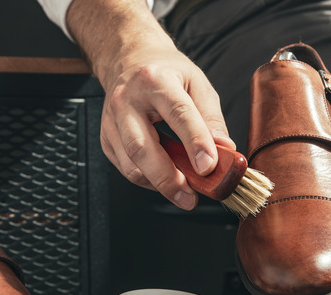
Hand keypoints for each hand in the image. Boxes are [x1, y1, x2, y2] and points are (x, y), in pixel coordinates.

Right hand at [99, 48, 234, 209]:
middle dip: (168, 179)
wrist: (130, 61)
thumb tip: (223, 151)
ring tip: (183, 191)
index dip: (195, 142)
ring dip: (159, 185)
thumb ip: (211, 118)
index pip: (177, 113)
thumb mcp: (197, 84)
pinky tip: (164, 177)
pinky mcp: (106, 138)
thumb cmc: (166, 73)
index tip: (208, 167)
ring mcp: (112, 121)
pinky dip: (148, 180)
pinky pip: (126, 168)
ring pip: (131, 164)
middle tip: (191, 197)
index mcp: (155, 80)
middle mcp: (128, 100)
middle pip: (143, 147)